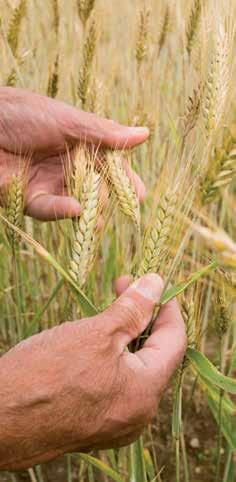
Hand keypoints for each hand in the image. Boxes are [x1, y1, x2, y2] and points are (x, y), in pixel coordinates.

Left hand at [0, 87, 147, 220]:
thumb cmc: (25, 113)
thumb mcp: (68, 121)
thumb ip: (104, 134)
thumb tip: (144, 134)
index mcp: (80, 145)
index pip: (110, 165)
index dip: (125, 181)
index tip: (140, 197)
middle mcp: (67, 166)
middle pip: (95, 188)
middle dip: (109, 201)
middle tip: (124, 211)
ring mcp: (49, 183)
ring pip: (75, 203)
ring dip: (88, 213)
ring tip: (100, 221)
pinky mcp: (29, 198)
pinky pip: (49, 208)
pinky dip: (62, 210)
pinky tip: (75, 210)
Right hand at [0, 274, 185, 470]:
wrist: (0, 419)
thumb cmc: (45, 374)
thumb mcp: (95, 333)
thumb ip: (132, 309)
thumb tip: (156, 284)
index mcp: (145, 392)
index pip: (175, 341)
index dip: (167, 308)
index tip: (152, 284)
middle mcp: (137, 414)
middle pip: (156, 356)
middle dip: (143, 318)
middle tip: (123, 288)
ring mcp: (116, 422)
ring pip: (134, 370)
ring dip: (126, 337)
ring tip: (107, 311)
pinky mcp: (95, 422)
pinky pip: (117, 384)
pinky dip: (113, 358)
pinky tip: (96, 341)